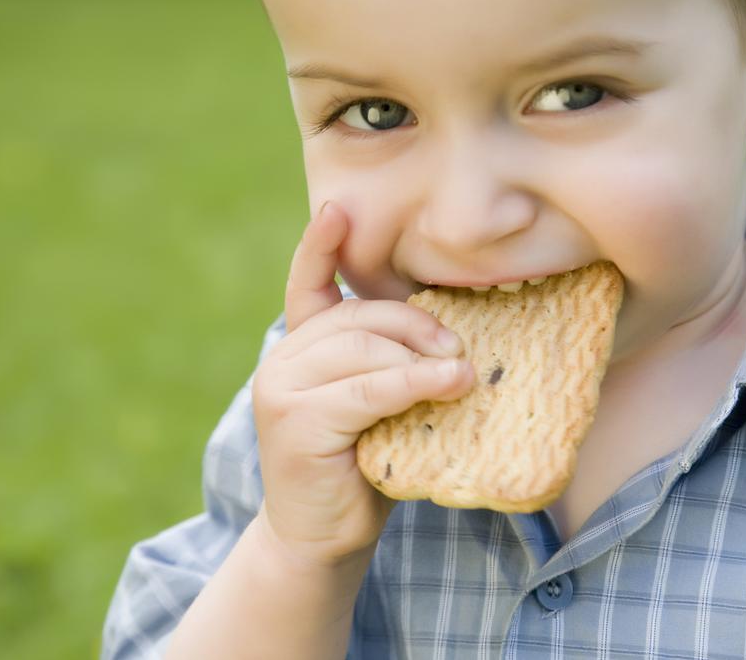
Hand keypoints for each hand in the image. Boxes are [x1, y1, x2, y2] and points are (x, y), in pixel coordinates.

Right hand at [250, 202, 474, 566]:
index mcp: (302, 348)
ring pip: (365, 349)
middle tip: (459, 350)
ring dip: (423, 359)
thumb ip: (392, 364)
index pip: (309, 285)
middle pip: (359, 317)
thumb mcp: (378, 404)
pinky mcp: (296, 419)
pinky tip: (449, 386)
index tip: (338, 208)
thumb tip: (454, 337)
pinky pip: (368, 388)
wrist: (324, 537)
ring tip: (462, 375)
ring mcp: (283, 387)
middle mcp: (283, 359)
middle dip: (416, 326)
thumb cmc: (364, 464)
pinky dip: (414, 385)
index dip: (321, 246)